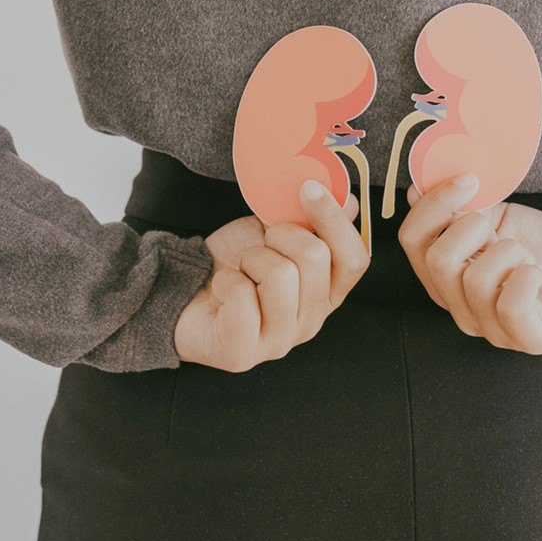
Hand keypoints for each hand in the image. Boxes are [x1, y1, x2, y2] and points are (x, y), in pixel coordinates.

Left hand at [173, 180, 368, 371]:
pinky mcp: (243, 353)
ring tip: (242, 270)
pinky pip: (241, 294)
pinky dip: (226, 279)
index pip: (354, 260)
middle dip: (280, 235)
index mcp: (327, 294)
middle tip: (262, 244)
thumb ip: (314, 221)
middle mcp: (311, 322)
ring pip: (280, 274)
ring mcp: (279, 342)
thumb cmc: (237, 265)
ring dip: (251, 259)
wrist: (187, 292)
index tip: (309, 188)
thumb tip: (350, 201)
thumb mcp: (276, 234)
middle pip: (315, 258)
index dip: (336, 221)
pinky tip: (223, 289)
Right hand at [397, 173, 541, 353]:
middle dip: (473, 227)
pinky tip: (539, 271)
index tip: (469, 180)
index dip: (432, 205)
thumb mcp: (498, 219)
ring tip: (526, 255)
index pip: (411, 240)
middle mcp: (459, 307)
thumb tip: (419, 188)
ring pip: (475, 280)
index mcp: (445, 276)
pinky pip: (510, 306)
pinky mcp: (525, 339)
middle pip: (437, 260)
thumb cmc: (541, 247)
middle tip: (500, 228)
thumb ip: (461, 209)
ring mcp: (490, 328)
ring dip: (509, 251)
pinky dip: (527, 276)